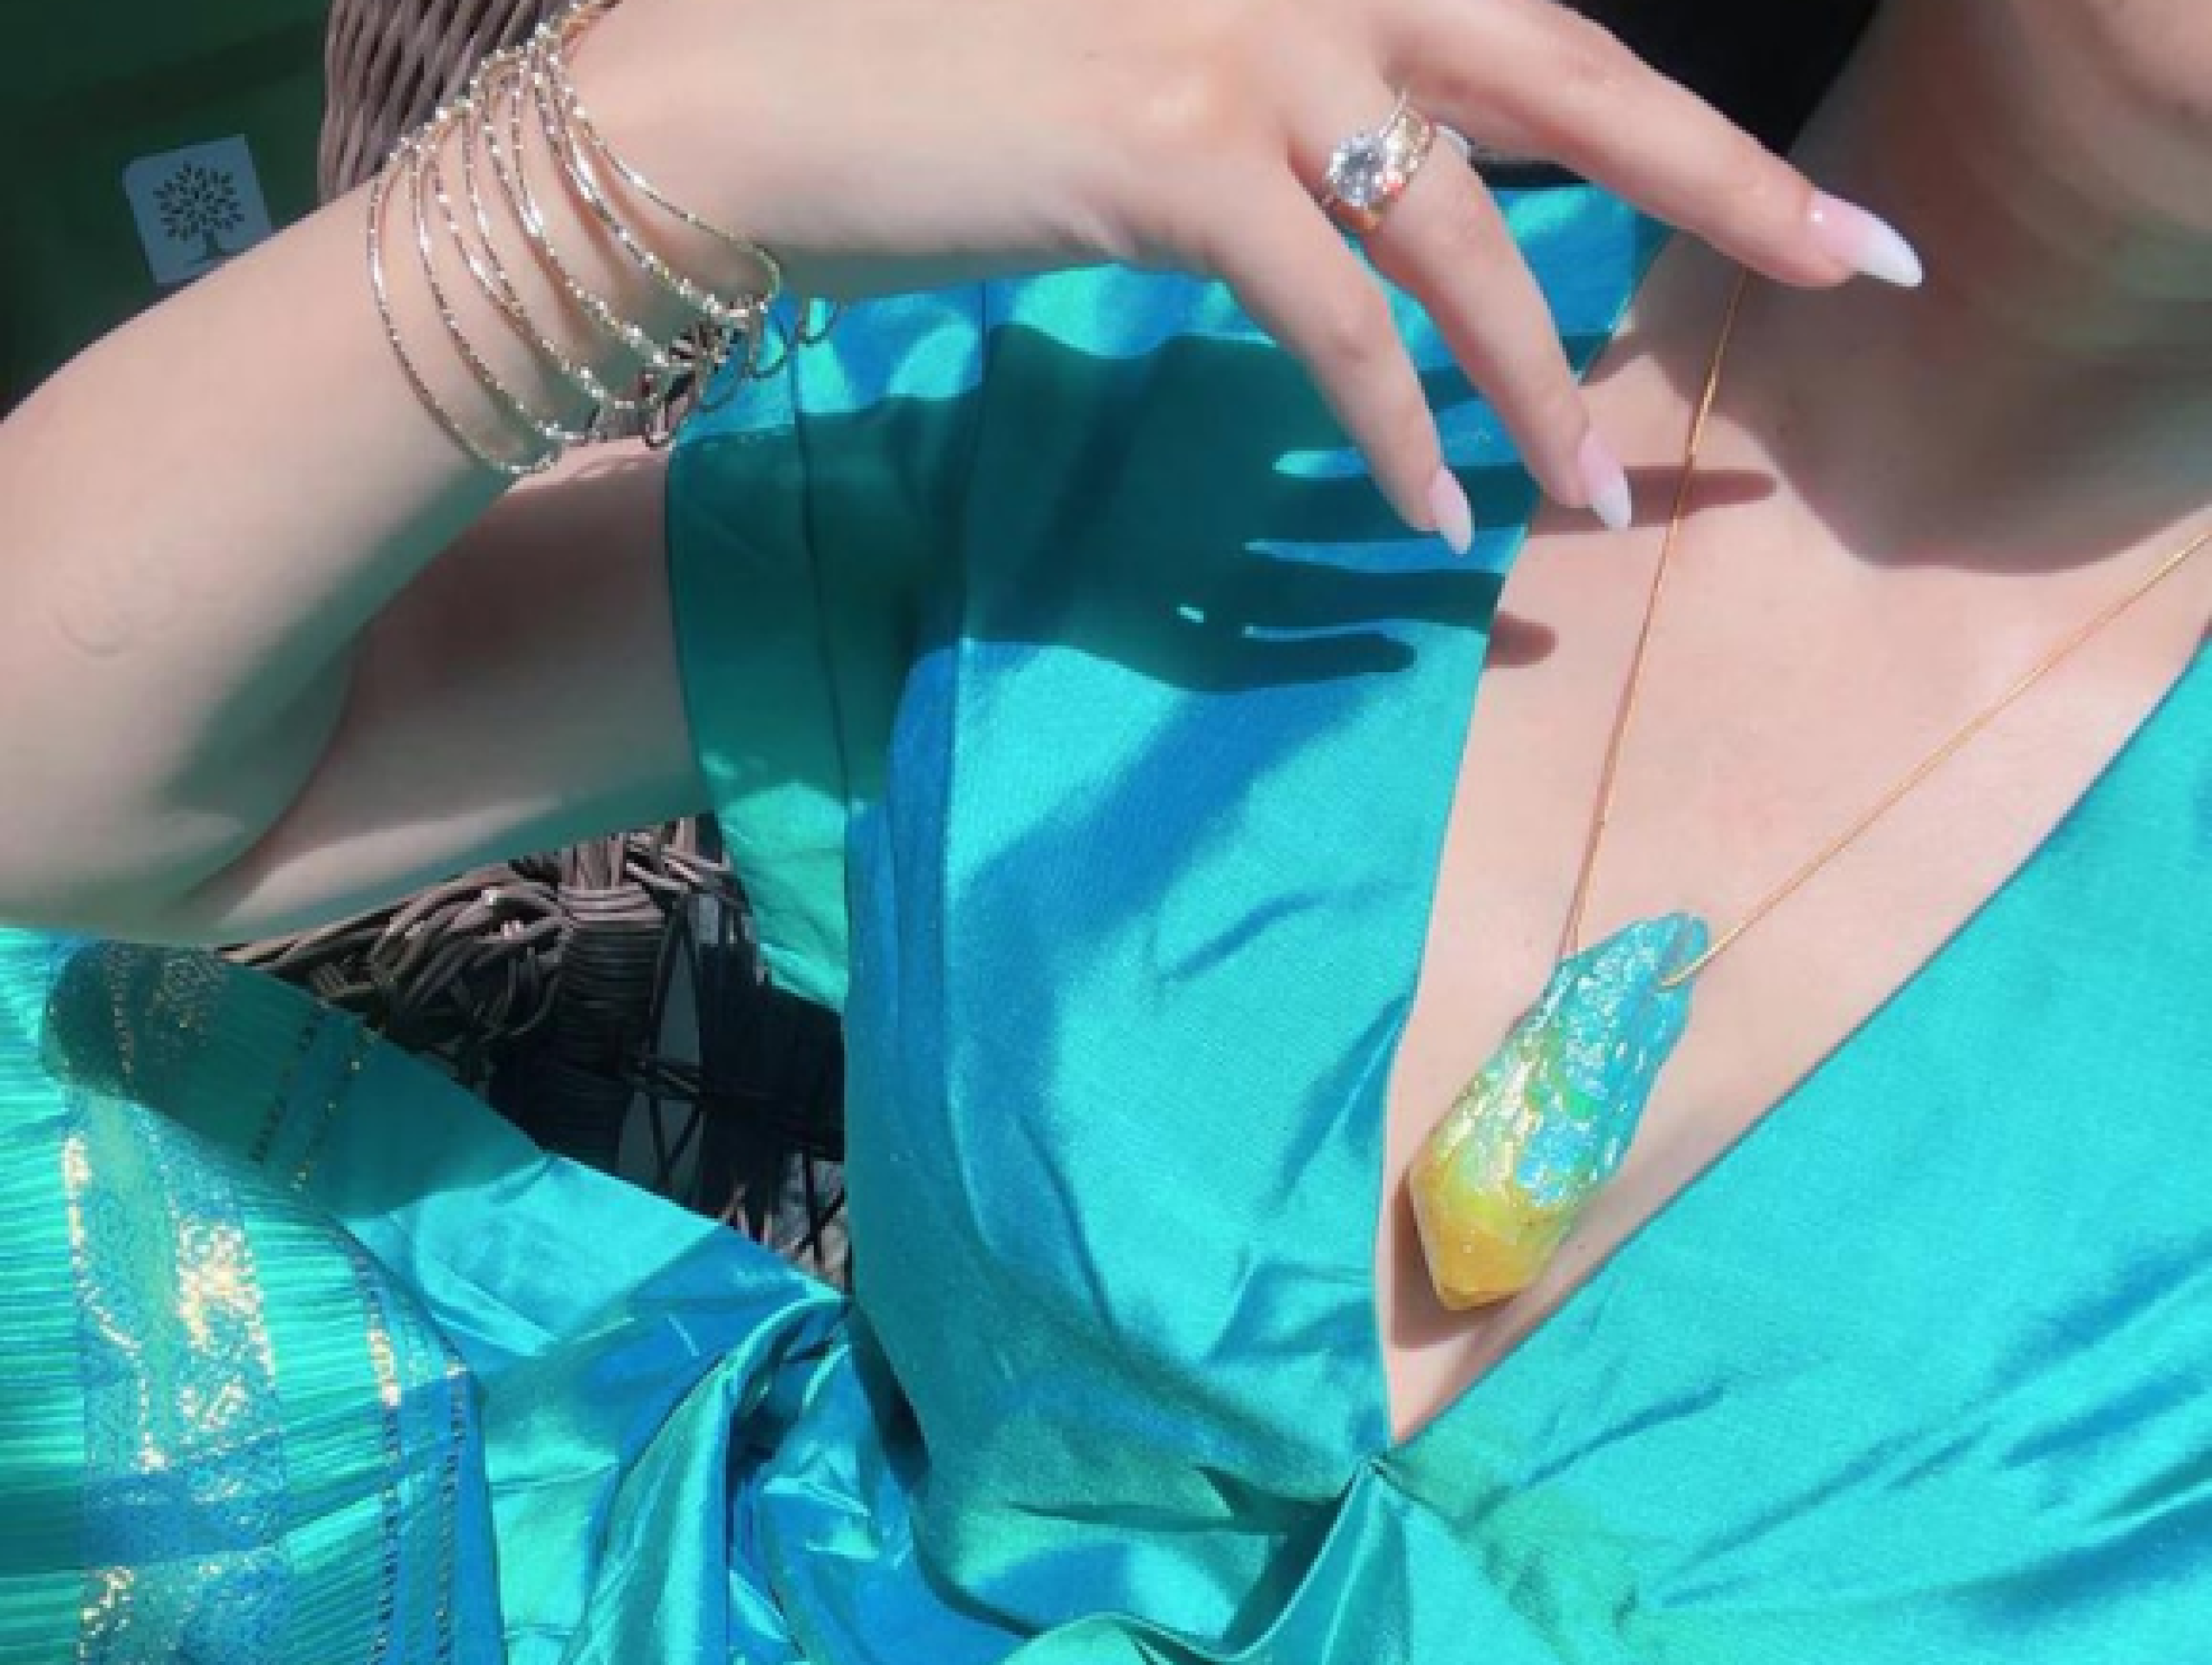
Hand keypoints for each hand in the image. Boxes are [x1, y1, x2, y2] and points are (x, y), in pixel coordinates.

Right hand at [571, 0, 1921, 537]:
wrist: (753, 87)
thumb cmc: (932, 80)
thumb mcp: (1141, 72)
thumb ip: (1279, 114)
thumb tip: (1382, 194)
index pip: (1529, 30)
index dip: (1666, 118)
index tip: (1780, 195)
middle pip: (1570, 76)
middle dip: (1730, 181)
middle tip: (1856, 270)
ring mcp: (1244, 45)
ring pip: (1464, 225)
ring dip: (1541, 381)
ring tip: (1604, 505)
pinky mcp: (1171, 153)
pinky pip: (1331, 317)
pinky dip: (1393, 427)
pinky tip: (1432, 522)